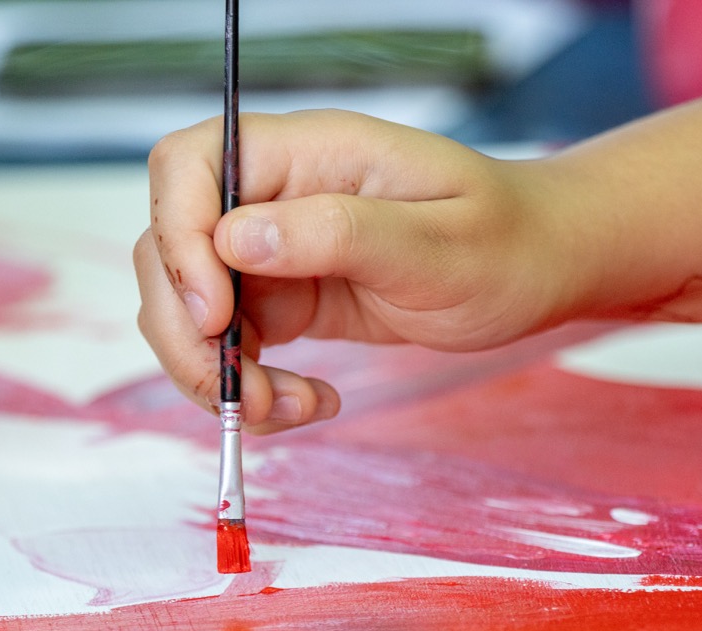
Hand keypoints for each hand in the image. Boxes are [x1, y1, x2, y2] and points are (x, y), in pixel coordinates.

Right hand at [135, 110, 571, 432]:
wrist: (533, 271)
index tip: (215, 312)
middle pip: (168, 247)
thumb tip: (234, 239)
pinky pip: (232, 344)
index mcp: (308, 153)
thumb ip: (338, 233)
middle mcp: (275, 194)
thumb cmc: (504, 243)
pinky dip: (250, 386)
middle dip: (187, 331)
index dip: (178, 237)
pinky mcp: (284, 298)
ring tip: (288, 406)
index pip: (187, 167)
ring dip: (217, 372)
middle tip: (243, 394)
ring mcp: (273, 248)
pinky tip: (307, 402)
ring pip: (189, 306)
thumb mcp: (438, 242)